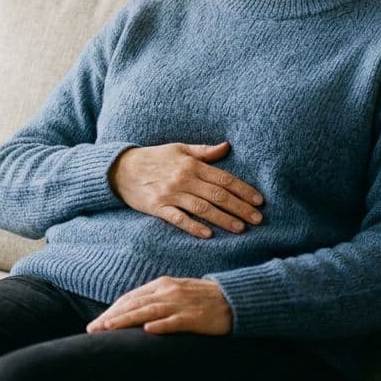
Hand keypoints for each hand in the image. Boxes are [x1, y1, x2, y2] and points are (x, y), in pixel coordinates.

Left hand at [86, 277, 232, 334]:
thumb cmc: (203, 298)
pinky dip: (161, 325)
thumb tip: (132, 310)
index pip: (131, 298)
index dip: (112, 310)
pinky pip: (175, 321)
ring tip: (109, 329)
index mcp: (162, 284)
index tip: (96, 323)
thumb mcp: (176, 292)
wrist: (235, 298)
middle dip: (111, 317)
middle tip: (93, 329)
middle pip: (134, 304)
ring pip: (148, 312)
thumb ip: (156, 298)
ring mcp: (181, 304)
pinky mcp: (195, 317)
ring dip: (126, 321)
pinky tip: (147, 331)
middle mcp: (168, 291)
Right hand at [108, 141, 262, 237]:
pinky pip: (179, 219)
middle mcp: (184, 179)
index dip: (243, 190)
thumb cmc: (154, 157)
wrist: (121, 168)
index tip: (259, 201)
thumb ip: (204, 151)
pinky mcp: (158, 207)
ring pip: (203, 208)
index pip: (224, 179)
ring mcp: (171, 194)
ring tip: (240, 229)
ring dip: (223, 219)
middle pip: (217, 196)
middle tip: (257, 219)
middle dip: (240, 208)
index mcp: (192, 164)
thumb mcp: (179, 149)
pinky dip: (194, 226)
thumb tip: (227, 146)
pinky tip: (208, 234)